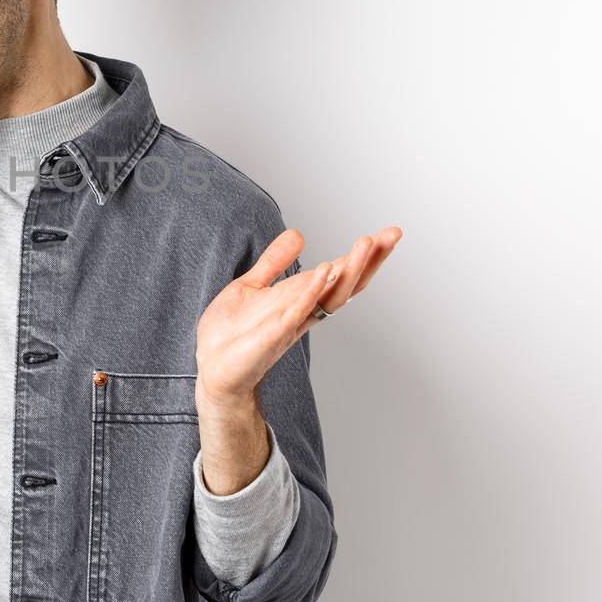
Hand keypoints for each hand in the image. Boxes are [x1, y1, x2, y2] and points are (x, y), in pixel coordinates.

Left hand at [195, 225, 402, 411]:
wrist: (210, 367)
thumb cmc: (232, 334)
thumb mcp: (253, 286)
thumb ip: (274, 262)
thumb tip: (298, 234)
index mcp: (302, 300)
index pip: (340, 275)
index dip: (364, 256)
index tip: (388, 233)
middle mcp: (303, 312)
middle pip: (346, 285)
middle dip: (370, 260)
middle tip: (391, 234)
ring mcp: (291, 323)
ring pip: (330, 297)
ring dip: (349, 270)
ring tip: (366, 244)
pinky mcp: (272, 335)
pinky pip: (297, 311)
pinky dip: (312, 291)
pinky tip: (325, 270)